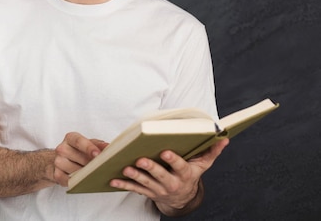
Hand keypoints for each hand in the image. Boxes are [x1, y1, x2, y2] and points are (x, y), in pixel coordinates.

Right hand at [53, 132, 108, 185]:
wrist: (63, 159)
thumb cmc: (79, 151)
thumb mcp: (89, 144)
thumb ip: (99, 145)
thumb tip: (110, 147)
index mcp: (70, 138)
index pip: (79, 141)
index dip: (89, 148)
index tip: (98, 154)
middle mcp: (62, 148)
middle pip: (78, 157)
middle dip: (91, 163)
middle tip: (103, 168)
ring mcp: (58, 162)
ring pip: (75, 170)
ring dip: (86, 174)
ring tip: (96, 175)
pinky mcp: (57, 174)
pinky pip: (69, 181)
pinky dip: (79, 182)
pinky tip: (86, 181)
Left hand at [111, 139, 228, 215]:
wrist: (182, 199)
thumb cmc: (190, 175)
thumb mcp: (203, 165)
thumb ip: (212, 151)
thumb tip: (224, 138)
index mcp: (185, 174)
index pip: (180, 167)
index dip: (173, 160)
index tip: (166, 152)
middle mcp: (172, 184)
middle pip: (160, 176)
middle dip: (150, 168)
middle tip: (141, 159)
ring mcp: (158, 189)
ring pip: (145, 183)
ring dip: (135, 176)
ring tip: (126, 168)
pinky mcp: (147, 192)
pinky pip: (134, 189)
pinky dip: (123, 185)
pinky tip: (113, 180)